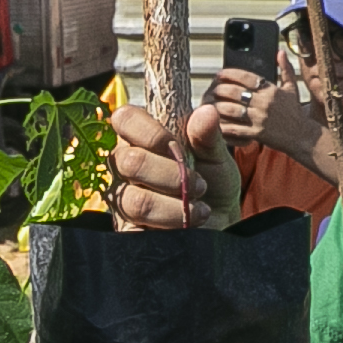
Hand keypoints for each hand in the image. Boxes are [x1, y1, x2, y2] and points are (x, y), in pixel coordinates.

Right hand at [107, 98, 233, 231]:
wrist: (220, 221)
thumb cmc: (212, 181)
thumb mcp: (217, 156)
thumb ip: (208, 136)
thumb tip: (206, 113)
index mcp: (141, 137)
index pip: (124, 119)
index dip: (150, 132)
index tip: (177, 146)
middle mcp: (123, 165)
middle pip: (130, 162)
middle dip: (171, 175)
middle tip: (200, 185)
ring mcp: (122, 197)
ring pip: (136, 201)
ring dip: (175, 207)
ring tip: (200, 209)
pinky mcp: (126, 228)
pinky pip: (136, 230)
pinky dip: (169, 227)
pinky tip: (187, 226)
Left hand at [212, 68, 328, 178]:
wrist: (303, 136)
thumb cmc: (295, 112)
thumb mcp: (292, 88)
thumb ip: (285, 69)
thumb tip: (279, 51)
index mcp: (271, 89)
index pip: (246, 77)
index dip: (229, 74)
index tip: (219, 74)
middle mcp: (264, 102)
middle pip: (235, 92)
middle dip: (220, 90)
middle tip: (211, 90)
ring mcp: (260, 118)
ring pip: (231, 110)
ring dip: (218, 107)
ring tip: (210, 105)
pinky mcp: (257, 133)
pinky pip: (235, 129)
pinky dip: (224, 126)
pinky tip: (216, 123)